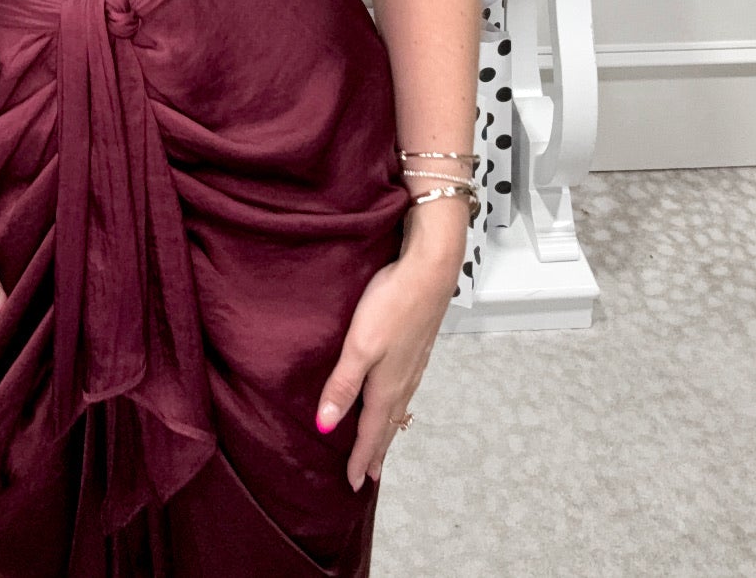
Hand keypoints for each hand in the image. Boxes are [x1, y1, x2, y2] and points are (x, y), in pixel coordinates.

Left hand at [313, 248, 459, 490]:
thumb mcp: (359, 345)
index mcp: (386, 384)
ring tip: (382, 443)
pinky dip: (397, 405)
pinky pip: (405, 388)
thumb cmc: (391, 305)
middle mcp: (403, 379)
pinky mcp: (419, 346)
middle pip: (388, 424)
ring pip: (398, 407)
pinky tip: (396, 395)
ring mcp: (414, 363)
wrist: (429, 271)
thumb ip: (343, 384)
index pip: (371, 431)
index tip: (353, 484)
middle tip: (369, 475)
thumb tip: (326, 426)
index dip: (360, 457)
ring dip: (388, 429)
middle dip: (377, 450)